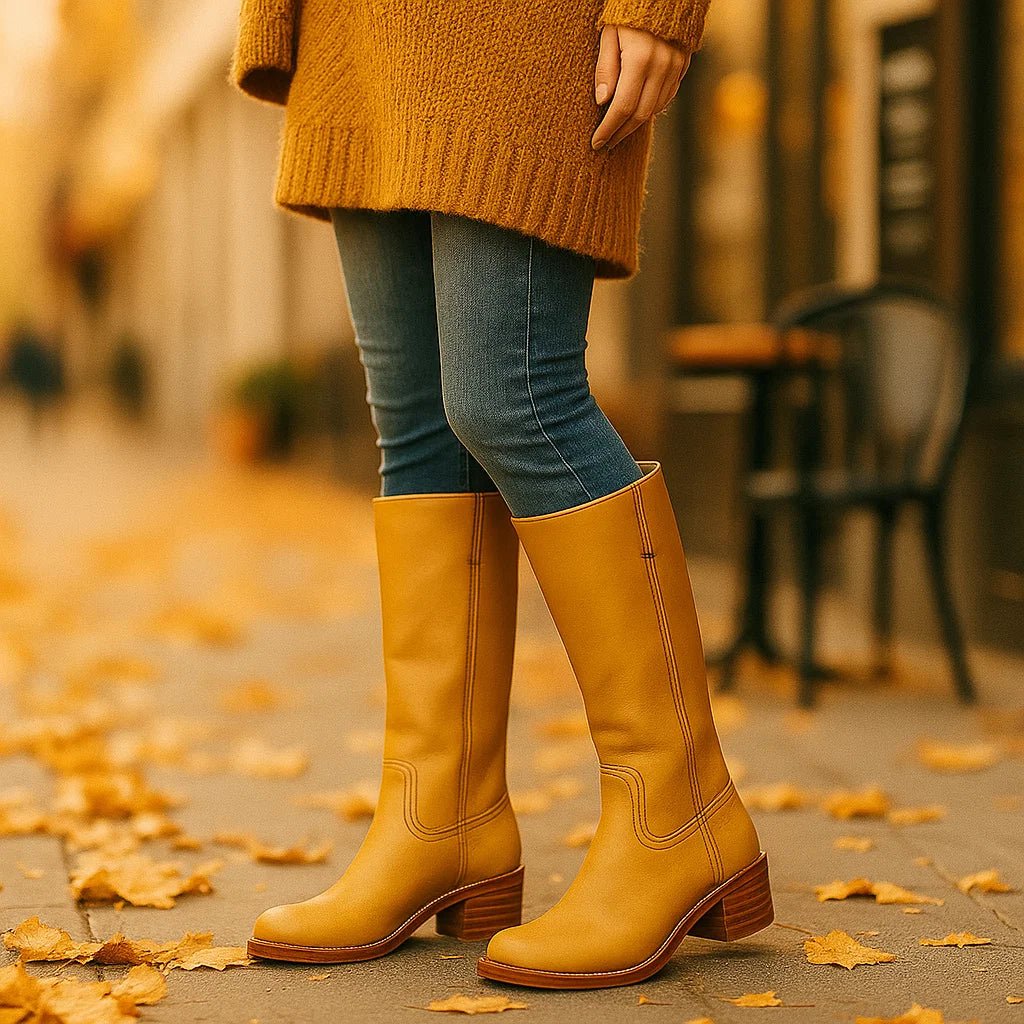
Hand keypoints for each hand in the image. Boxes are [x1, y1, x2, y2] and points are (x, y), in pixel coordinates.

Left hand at [592, 25, 691, 150]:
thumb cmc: (628, 13)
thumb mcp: (609, 34)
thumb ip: (605, 67)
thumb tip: (602, 101)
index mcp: (640, 59)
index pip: (622, 107)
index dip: (608, 129)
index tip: (596, 143)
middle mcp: (662, 66)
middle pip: (640, 115)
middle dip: (621, 133)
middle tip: (605, 144)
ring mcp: (675, 67)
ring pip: (655, 110)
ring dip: (635, 125)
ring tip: (618, 132)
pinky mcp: (683, 66)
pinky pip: (666, 98)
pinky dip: (651, 110)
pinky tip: (636, 114)